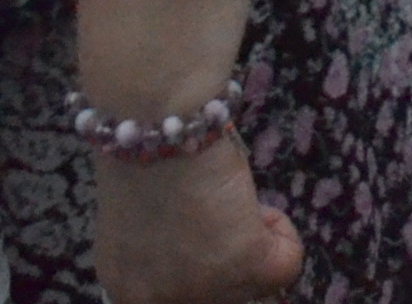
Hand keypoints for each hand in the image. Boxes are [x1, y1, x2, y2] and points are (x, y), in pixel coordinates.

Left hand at [92, 139, 301, 303]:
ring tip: (232, 199)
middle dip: (226, 255)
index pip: (178, 295)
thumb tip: (191, 244)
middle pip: (216, 294)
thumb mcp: (139, 215)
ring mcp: (202, 291)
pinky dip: (282, 233)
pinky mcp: (245, 266)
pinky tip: (257, 206)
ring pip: (253, 282)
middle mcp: (160, 301)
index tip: (200, 232)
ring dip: (251, 239)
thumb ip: (158, 246)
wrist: (155, 125)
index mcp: (126, 287)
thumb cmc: (138, 151)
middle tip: (219, 213)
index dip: (198, 263)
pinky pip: (286, 264)